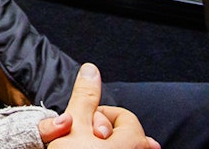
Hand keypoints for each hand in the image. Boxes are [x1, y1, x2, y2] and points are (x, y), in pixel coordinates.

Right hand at [44, 63, 159, 148]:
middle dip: (104, 133)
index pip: (124, 116)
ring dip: (106, 147)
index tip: (83, 125)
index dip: (100, 115)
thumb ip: (85, 96)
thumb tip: (91, 68)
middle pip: (127, 135)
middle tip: (86, 141)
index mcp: (134, 140)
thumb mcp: (74, 124)